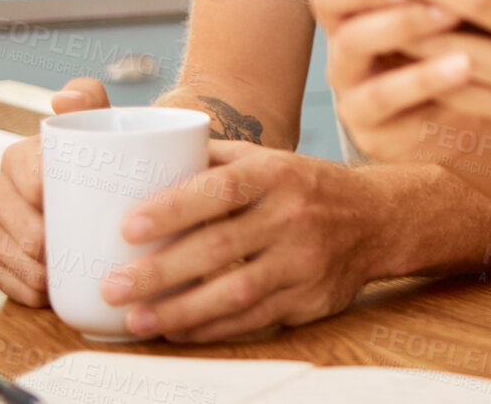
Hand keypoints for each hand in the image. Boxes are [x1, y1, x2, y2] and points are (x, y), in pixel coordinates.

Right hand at [0, 77, 109, 305]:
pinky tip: (45, 293)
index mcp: (18, 157)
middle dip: (33, 237)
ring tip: (58, 274)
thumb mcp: (101, 125)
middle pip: (7, 217)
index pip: (21, 172)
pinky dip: (22, 288)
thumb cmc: (101, 158)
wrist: (103, 190)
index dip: (37, 190)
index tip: (59, 202)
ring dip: (27, 267)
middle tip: (65, 248)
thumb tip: (63, 98)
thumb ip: (88, 98)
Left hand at [98, 142, 389, 341]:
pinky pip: (253, 320)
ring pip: (235, 293)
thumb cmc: (305, 186)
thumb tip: (144, 161)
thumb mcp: (268, 159)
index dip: (174, 208)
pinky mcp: (309, 299)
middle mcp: (292, 215)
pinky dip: (210, 329)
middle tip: (113, 286)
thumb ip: (213, 160)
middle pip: (219, 248)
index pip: (221, 189)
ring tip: (135, 319)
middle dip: (160, 271)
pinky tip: (175, 330)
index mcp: (277, 174)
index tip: (127, 226)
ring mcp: (304, 261)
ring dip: (180, 310)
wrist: (377, 218)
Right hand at [309, 0, 476, 163]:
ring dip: (424, 76)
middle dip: (401, 24)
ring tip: (468, 62)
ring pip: (379, 94)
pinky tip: (475, 104)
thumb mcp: (442, 10)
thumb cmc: (453, 37)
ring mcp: (356, 108)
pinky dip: (443, 115)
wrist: (470, 100)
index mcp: (347, 21)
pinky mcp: (380, 144)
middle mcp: (343, 64)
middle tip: (450, 11)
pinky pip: (408, 132)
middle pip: (351, 42)